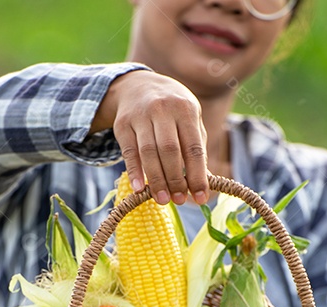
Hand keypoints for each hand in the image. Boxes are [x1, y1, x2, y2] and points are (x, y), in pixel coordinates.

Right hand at [92, 70, 209, 204]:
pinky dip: (134, 171)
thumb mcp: (189, 121)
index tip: (201, 197)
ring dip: (156, 179)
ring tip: (162, 200)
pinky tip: (139, 189)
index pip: (193, 147)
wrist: (137, 86)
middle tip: (180, 201)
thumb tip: (204, 182)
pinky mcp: (122, 124)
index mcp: (186, 109)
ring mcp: (140, 116)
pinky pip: (129, 152)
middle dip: (176, 179)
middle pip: (170, 150)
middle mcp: (163, 109)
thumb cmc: (171, 110)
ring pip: (149, 152)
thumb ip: (196, 149)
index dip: (198, 175)